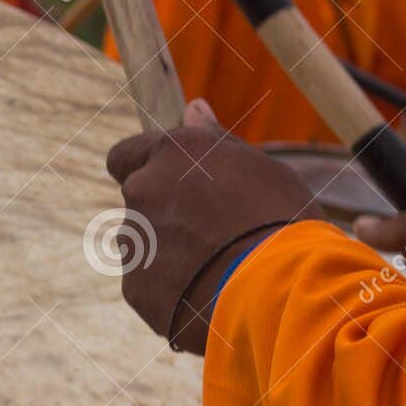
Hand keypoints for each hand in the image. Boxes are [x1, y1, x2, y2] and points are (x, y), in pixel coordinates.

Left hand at [106, 101, 311, 355]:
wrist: (278, 292)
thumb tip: (193, 109)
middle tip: (213, 234)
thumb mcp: (259, 169)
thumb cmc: (281, 222)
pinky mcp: (135, 288)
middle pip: (140, 202)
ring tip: (218, 270)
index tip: (171, 185)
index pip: (124, 155)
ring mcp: (135, 241)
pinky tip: (207, 296)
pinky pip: (149, 285)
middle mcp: (142, 190)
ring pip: (144, 244)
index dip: (144, 170)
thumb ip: (215, 140)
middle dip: (165, 214)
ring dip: (168, 253)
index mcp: (170, 153)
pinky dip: (170, 290)